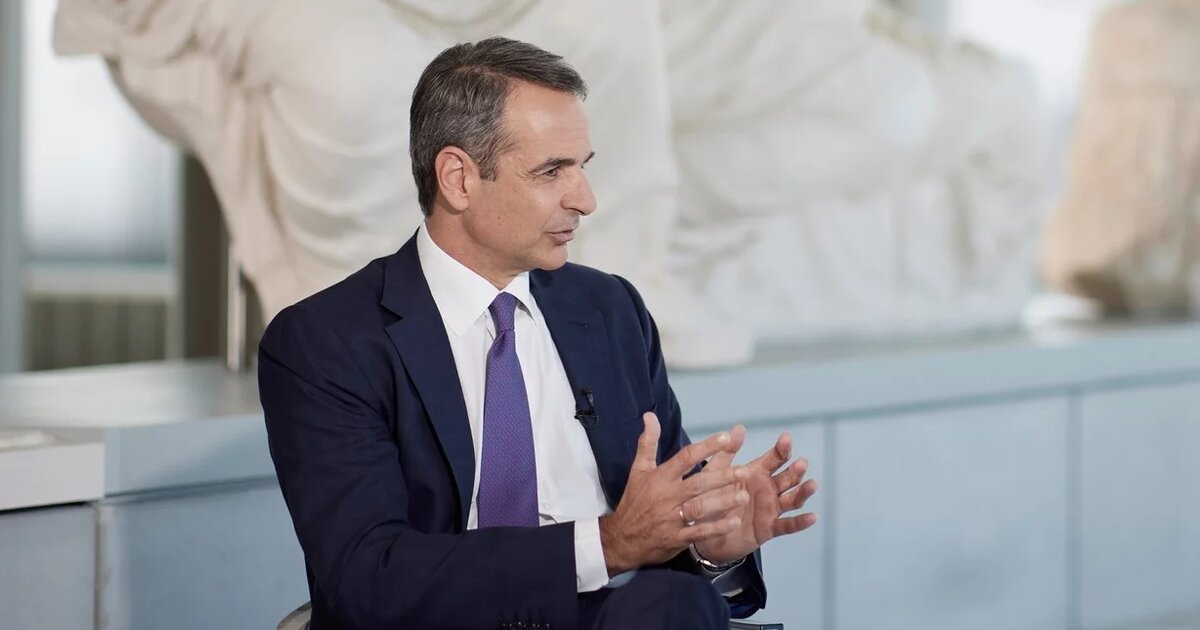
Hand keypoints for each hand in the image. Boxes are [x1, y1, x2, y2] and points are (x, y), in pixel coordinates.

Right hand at [598, 413, 748, 575]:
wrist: (622, 538)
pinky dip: (716, 528)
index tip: (725, 437)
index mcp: (661, 477)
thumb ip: (648, 442)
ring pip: (700, 508)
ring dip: (723, 502)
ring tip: (744, 496)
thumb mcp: (639, 469)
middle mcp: (668, 495)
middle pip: (698, 484)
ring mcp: (672, 518)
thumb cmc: (634, 500)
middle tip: (744, 471)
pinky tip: (733, 522)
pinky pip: (698, 532)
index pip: (686, 457)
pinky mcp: (676, 538)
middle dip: (722, 477)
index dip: (706, 447)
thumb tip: (650, 415)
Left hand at [692, 426, 817, 564]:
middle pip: (787, 478)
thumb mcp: (715, 474)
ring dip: (803, 492)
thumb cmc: (710, 498)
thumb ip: (727, 452)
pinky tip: (812, 517)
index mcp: (756, 473)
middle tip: (802, 462)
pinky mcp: (769, 528)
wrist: (704, 531)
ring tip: (812, 485)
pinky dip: (800, 522)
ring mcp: (771, 509)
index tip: (786, 438)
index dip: (781, 449)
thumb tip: (739, 427)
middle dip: (795, 470)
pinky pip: (788, 525)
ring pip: (792, 499)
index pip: (774, 459)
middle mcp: (768, 489)